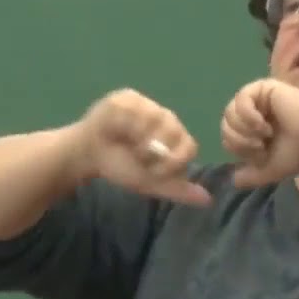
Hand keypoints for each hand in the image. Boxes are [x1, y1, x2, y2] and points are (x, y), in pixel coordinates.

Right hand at [69, 88, 210, 205]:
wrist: (89, 155)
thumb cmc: (122, 167)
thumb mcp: (151, 183)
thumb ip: (178, 190)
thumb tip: (209, 200)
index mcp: (176, 138)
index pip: (189, 147)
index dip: (173, 162)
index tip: (154, 171)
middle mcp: (166, 119)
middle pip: (174, 130)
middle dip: (155, 151)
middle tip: (138, 157)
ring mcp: (148, 105)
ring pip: (155, 118)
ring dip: (139, 138)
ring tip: (126, 143)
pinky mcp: (127, 98)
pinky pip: (134, 108)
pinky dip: (125, 124)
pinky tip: (115, 130)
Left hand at [220, 79, 298, 187]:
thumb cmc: (298, 153)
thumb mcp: (270, 169)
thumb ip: (251, 175)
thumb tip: (233, 181)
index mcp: (254, 128)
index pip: (228, 136)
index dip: (239, 149)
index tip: (260, 154)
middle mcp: (255, 111)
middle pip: (226, 124)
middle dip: (239, 140)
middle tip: (260, 145)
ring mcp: (259, 97)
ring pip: (230, 112)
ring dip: (244, 129)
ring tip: (264, 135)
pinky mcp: (265, 87)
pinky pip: (241, 98)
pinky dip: (248, 115)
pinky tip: (263, 125)